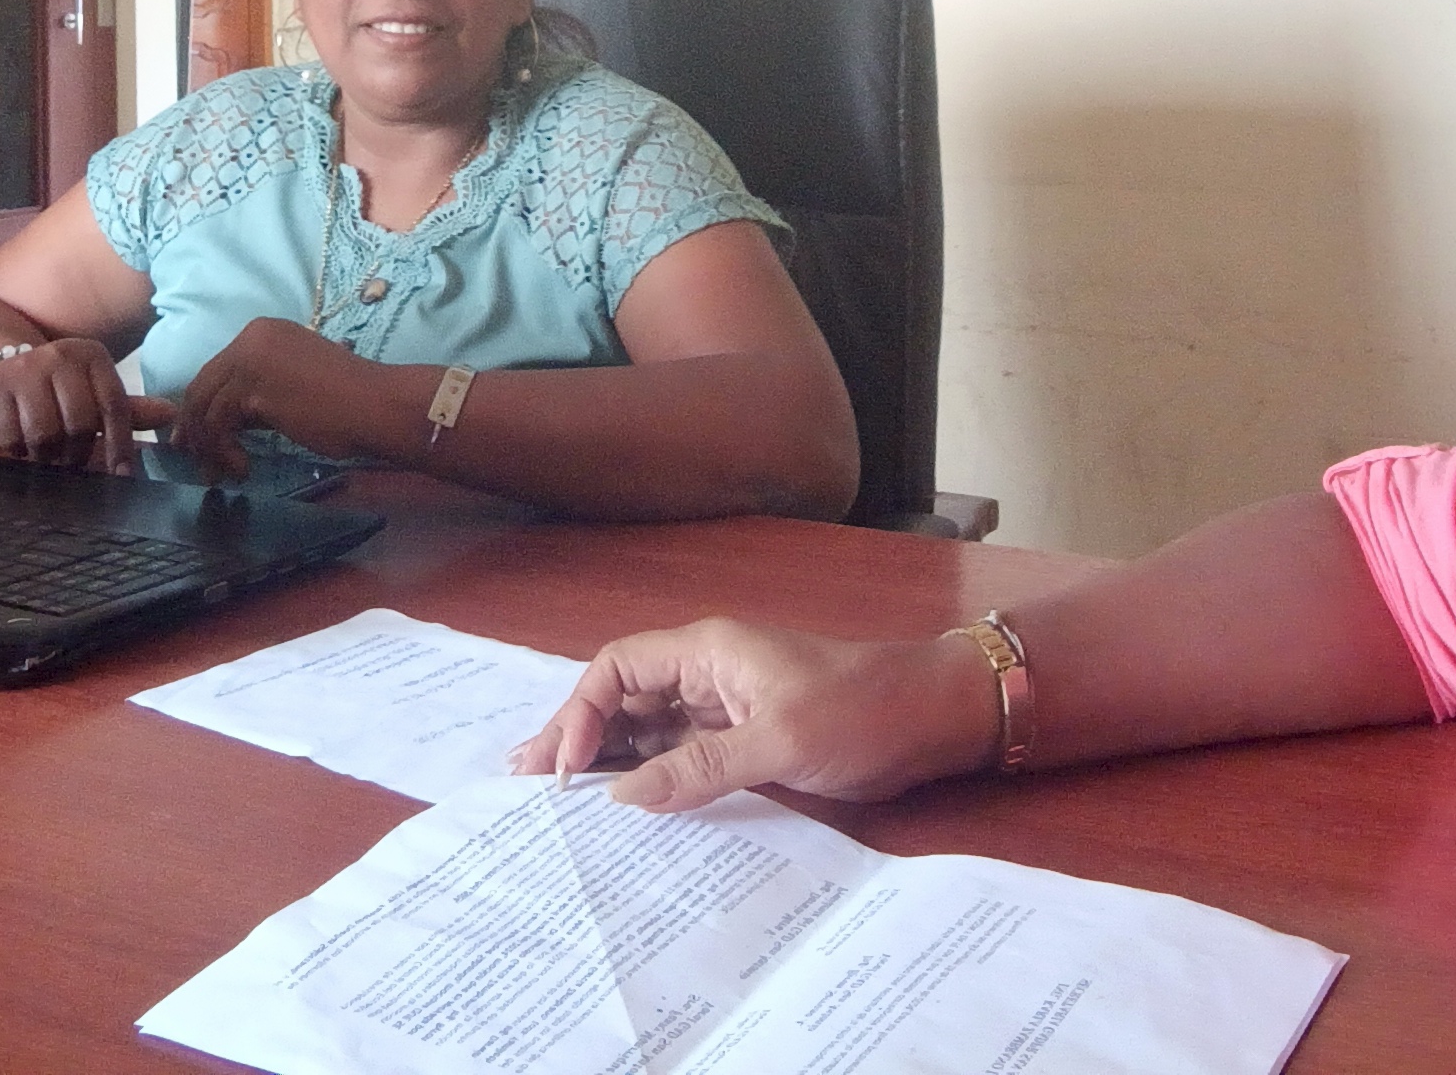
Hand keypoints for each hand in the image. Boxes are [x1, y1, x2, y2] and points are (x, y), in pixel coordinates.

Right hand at [0, 337, 173, 471]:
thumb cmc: (50, 393)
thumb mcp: (89, 395)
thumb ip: (126, 409)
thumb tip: (170, 414)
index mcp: (90, 355)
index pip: (114, 404)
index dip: (120, 444)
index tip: (122, 475)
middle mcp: (59, 355)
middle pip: (81, 423)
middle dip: (76, 452)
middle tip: (69, 460)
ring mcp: (23, 369)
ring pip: (46, 434)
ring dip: (46, 455)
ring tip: (44, 452)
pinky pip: (13, 437)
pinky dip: (17, 450)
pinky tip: (17, 442)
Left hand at [168, 316, 388, 479]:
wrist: (377, 406)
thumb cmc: (347, 403)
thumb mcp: (291, 391)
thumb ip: (257, 397)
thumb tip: (226, 423)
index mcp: (264, 332)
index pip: (216, 371)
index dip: (201, 408)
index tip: (197, 440)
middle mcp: (252, 337)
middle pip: (202, 386)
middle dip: (194, 428)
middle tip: (196, 461)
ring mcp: (250, 358)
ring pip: (205, 407)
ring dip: (210, 447)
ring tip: (223, 473)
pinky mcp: (253, 387)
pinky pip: (218, 423)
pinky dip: (224, 450)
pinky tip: (244, 468)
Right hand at [510, 617, 1002, 810]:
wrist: (933, 716)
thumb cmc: (861, 712)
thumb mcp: (780, 742)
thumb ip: (699, 769)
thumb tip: (621, 798)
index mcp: (708, 651)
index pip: (619, 668)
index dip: (582, 712)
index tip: (564, 768)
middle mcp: (707, 672)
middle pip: (623, 696)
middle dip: (574, 733)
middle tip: (522, 779)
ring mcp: (725, 705)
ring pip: (646, 727)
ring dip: (602, 757)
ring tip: (552, 795)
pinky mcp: (745, 737)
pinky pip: (679, 753)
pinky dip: (644, 775)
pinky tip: (619, 804)